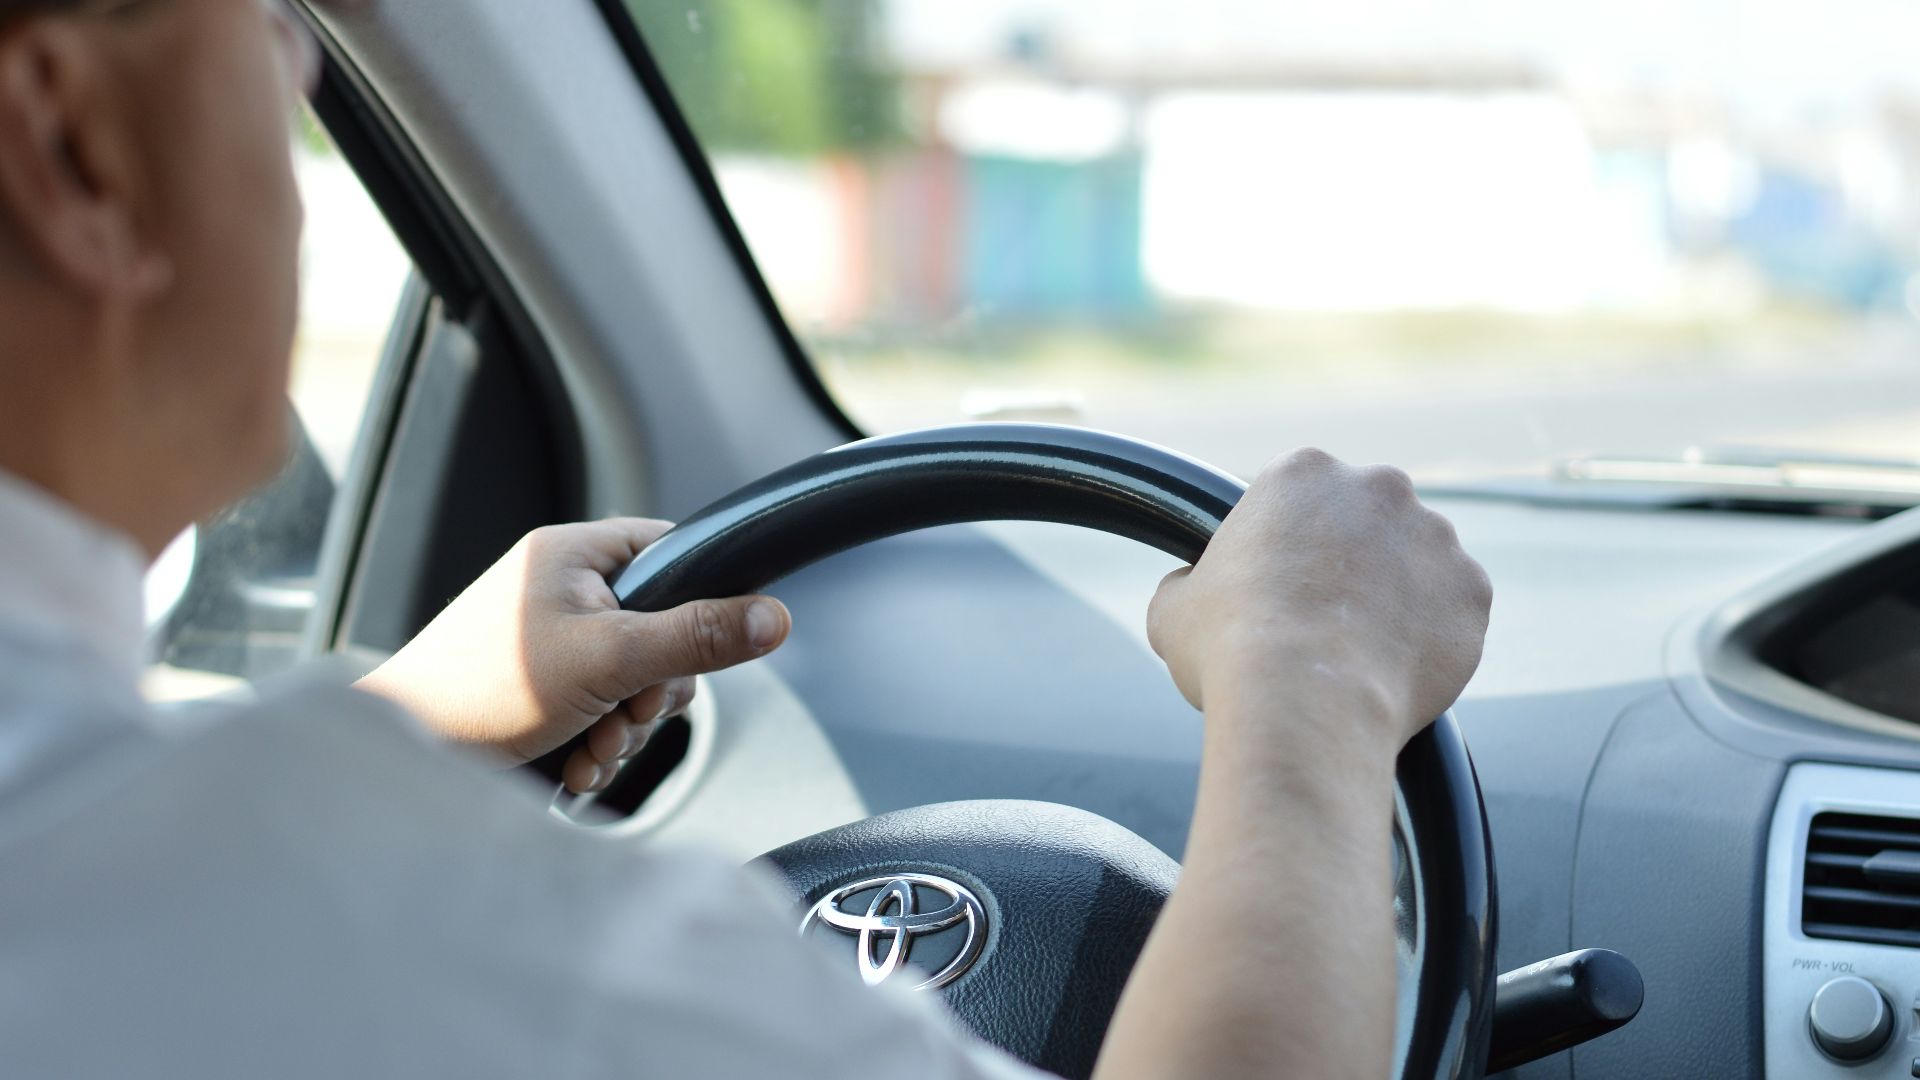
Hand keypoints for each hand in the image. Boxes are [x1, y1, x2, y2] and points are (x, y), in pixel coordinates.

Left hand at [355, 519, 790, 792]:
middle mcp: (562, 589)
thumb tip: (775, 618)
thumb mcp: (609, 659)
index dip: (698, 602)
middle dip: (652, 694)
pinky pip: (601, 710)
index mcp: (573, 553)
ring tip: (588, 749)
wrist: (401, 758)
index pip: (673, 552)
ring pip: (635, 682)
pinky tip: (574, 764)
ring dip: (624, 729)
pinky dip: (597, 745)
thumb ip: (696, 638)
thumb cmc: (482, 692)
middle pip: (663, 631)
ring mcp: (550, 641)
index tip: (692, 651)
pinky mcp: (541, 689)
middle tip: (624, 715)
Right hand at [1146, 448, 1490, 749]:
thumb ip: (1188, 583)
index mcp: (1303, 472)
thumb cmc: (1231, 649)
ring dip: (1397, 595)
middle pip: (1367, 518)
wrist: (1304, 703)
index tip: (1280, 583)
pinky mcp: (1472, 590)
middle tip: (1323, 617)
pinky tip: (1395, 669)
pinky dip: (1433, 635)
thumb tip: (1188, 590)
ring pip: (1417, 563)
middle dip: (1351, 559)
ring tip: (1361, 653)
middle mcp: (1379, 487)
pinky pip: (1454, 609)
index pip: (1300, 496)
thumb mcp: (1173, 608)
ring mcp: (1435, 536)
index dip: (1288, 542)